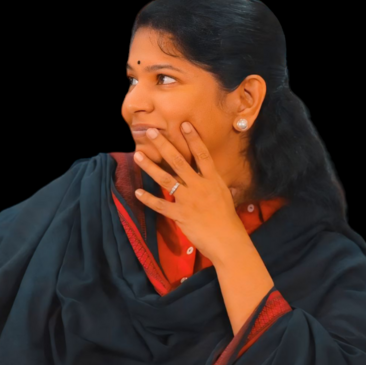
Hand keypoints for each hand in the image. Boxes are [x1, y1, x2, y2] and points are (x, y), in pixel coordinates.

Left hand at [133, 122, 247, 262]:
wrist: (228, 240)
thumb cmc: (228, 219)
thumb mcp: (225, 196)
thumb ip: (216, 184)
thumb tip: (216, 178)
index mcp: (212, 180)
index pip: (202, 154)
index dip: (193, 139)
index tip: (184, 124)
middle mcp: (199, 186)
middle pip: (179, 161)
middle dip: (164, 146)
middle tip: (152, 132)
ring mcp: (188, 200)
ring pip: (165, 179)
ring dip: (150, 166)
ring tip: (138, 155)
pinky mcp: (180, 214)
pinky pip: (160, 204)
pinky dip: (148, 199)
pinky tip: (137, 191)